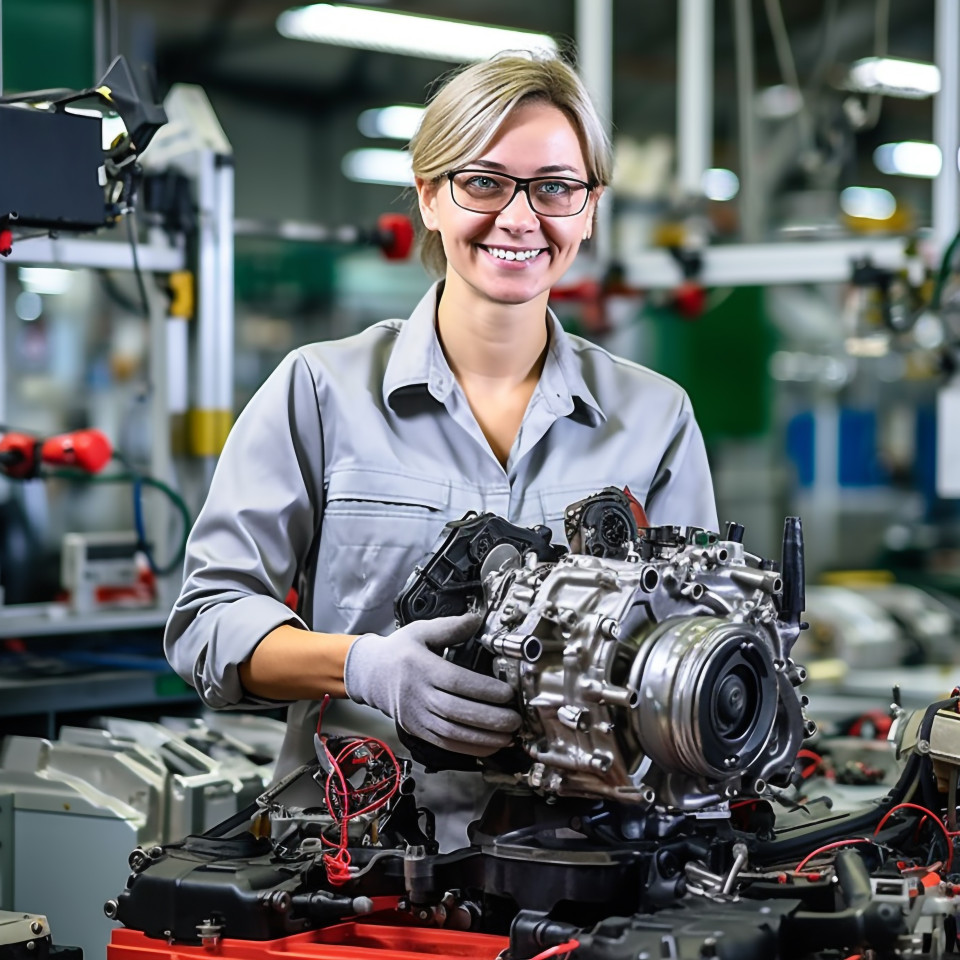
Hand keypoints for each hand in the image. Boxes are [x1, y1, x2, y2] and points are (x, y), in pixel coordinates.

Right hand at [343, 613, 520, 755]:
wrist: (370, 675)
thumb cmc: (399, 651)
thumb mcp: (421, 630)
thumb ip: (451, 627)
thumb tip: (479, 619)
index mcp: (421, 667)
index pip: (456, 682)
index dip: (484, 690)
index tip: (508, 693)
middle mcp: (418, 694)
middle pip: (457, 711)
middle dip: (490, 718)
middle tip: (515, 719)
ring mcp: (417, 716)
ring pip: (452, 733)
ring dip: (483, 738)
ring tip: (509, 735)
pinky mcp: (418, 731)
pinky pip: (445, 744)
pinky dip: (470, 749)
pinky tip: (491, 746)